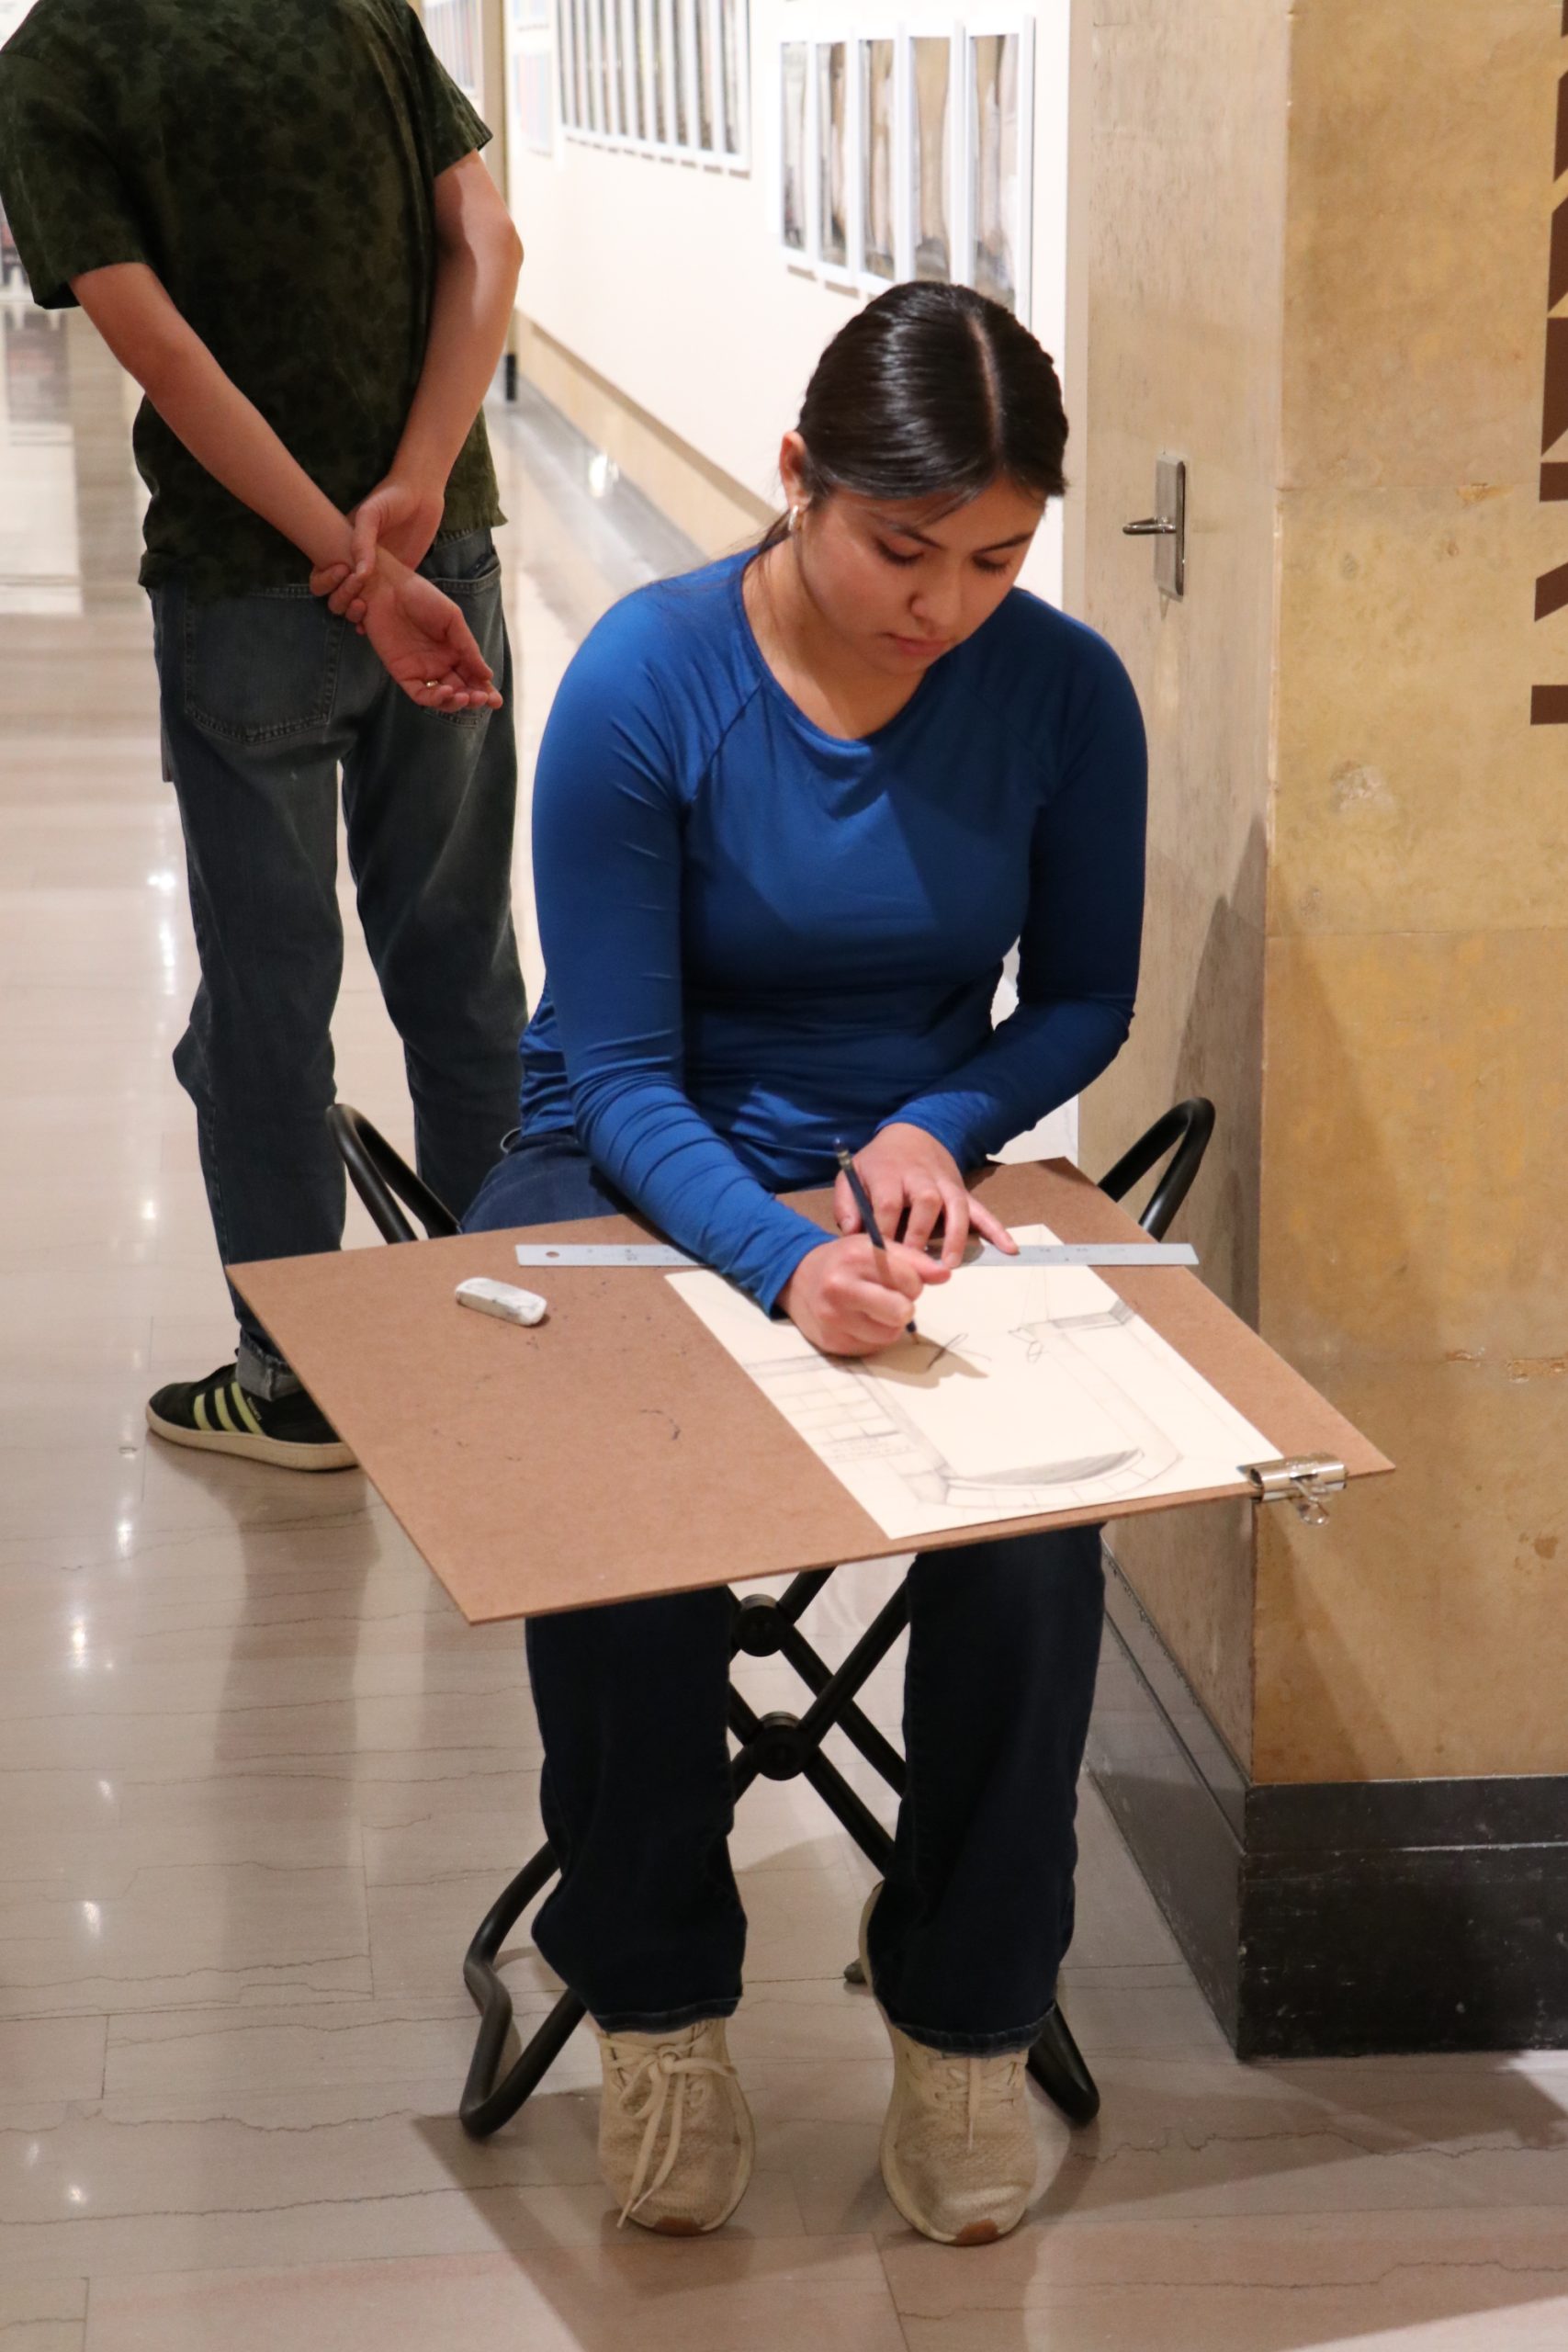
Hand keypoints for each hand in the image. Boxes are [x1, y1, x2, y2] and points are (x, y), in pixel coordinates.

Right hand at [309, 476, 446, 622]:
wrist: (421, 495)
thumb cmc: (390, 498)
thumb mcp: (370, 514)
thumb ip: (362, 541)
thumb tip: (359, 574)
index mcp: (340, 549)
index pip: (320, 574)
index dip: (324, 580)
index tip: (342, 569)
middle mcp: (353, 565)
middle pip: (334, 594)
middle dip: (340, 598)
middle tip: (358, 587)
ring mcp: (375, 576)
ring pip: (354, 604)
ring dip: (353, 612)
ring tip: (364, 608)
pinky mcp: (396, 583)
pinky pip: (380, 607)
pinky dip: (373, 619)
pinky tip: (375, 623)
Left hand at [355, 552, 501, 711]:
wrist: (388, 587)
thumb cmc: (421, 597)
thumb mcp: (452, 620)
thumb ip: (468, 648)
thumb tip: (488, 676)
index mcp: (454, 651)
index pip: (473, 677)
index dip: (484, 690)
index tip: (496, 700)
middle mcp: (439, 664)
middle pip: (460, 690)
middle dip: (473, 699)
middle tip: (483, 699)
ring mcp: (421, 670)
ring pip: (441, 697)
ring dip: (455, 702)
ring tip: (466, 697)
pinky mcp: (403, 673)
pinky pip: (420, 694)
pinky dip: (434, 698)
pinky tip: (446, 691)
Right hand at [779, 1235, 948, 1357]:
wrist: (798, 1279)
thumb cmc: (845, 1261)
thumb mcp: (876, 1248)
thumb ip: (913, 1260)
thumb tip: (945, 1275)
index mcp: (856, 1256)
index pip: (911, 1281)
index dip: (913, 1282)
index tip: (900, 1279)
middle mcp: (841, 1286)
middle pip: (902, 1312)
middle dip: (904, 1306)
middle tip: (891, 1297)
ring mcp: (834, 1317)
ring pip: (891, 1334)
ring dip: (890, 1324)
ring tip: (873, 1309)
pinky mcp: (832, 1342)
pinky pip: (874, 1347)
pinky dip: (874, 1336)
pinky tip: (859, 1321)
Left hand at [834, 1123, 1016, 1267]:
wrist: (912, 1134)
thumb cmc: (879, 1163)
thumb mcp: (853, 1174)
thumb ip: (847, 1203)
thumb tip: (851, 1234)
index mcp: (890, 1173)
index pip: (889, 1201)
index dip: (886, 1229)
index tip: (882, 1255)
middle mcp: (921, 1177)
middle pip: (926, 1201)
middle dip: (922, 1232)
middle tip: (915, 1263)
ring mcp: (946, 1184)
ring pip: (956, 1206)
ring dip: (955, 1236)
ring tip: (949, 1264)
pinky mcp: (963, 1192)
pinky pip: (981, 1210)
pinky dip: (996, 1229)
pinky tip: (1009, 1248)